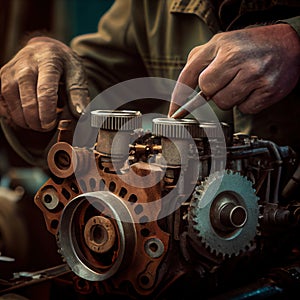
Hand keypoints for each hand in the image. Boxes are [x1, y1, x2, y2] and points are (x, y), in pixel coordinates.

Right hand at [0, 37, 88, 130]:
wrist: (44, 49)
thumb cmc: (63, 64)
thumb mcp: (77, 73)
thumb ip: (78, 94)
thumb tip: (80, 114)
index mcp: (47, 61)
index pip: (45, 91)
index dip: (47, 112)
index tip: (51, 125)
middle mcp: (24, 66)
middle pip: (28, 102)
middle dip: (39, 121)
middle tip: (49, 127)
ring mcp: (10, 73)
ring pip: (15, 107)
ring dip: (28, 122)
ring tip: (42, 123)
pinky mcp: (1, 80)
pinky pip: (6, 107)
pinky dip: (18, 117)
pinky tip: (31, 117)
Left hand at [169, 24, 299, 116]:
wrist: (289, 43)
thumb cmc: (250, 46)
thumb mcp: (221, 43)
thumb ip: (199, 62)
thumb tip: (182, 89)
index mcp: (221, 45)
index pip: (190, 75)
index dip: (179, 96)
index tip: (174, 113)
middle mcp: (237, 58)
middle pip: (208, 93)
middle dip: (214, 90)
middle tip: (228, 79)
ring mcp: (254, 75)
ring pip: (225, 103)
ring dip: (230, 98)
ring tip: (242, 82)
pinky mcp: (268, 90)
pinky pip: (245, 110)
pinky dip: (246, 103)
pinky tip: (254, 88)